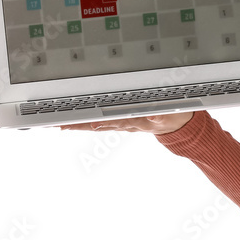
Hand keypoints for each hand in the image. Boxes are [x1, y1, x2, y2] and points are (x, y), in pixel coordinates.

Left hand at [57, 111, 193, 134]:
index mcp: (135, 120)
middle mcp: (126, 122)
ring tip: (62, 124)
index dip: (95, 122)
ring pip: (98, 123)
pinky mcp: (124, 121)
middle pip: (99, 123)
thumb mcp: (170, 115)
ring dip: (81, 124)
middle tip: (60, 125)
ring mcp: (124, 122)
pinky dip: (90, 123)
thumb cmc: (173, 117)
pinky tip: (79, 123)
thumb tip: (148, 112)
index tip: (81, 123)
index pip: (111, 120)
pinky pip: (103, 122)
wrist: (178, 126)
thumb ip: (159, 114)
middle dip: (79, 125)